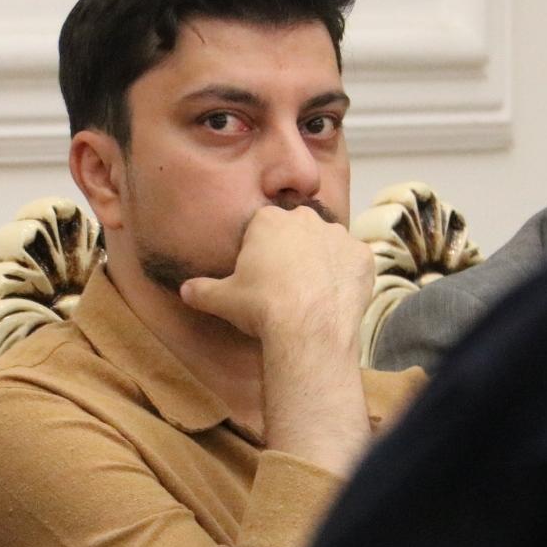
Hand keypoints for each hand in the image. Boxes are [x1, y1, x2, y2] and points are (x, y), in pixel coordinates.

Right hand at [180, 205, 374, 347]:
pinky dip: (346, 276)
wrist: (307, 328)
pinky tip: (335, 297)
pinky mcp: (362, 256)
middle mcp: (306, 218)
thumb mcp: (222, 300)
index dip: (259, 252)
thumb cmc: (261, 307)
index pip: (262, 228)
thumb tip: (184, 290)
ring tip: (312, 294)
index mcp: (269, 220)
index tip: (259, 275)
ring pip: (327, 244)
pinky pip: (353, 262)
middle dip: (292, 252)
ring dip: (321, 262)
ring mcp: (338, 235)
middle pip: (297, 231)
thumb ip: (202, 290)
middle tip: (285, 285)